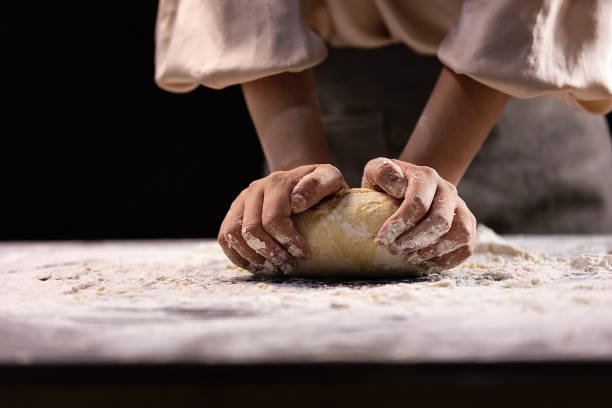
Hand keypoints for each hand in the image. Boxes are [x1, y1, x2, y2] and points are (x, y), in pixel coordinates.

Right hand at [218, 164, 347, 273]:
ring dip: (253, 257)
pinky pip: (225, 237)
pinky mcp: (234, 212)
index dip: (288, 242)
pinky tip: (256, 265)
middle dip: (271, 253)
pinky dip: (238, 256)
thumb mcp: (329, 178)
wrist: (301, 180)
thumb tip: (296, 202)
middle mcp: (255, 189)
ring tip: (273, 267)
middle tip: (289, 265)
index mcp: (277, 182)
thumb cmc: (319, 185)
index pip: (273, 219)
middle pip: (252, 230)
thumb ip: (319, 184)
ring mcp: (242, 200)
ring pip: (234, 234)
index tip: (304, 255)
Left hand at [362, 157, 476, 268]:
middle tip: (394, 250)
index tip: (382, 239)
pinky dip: (446, 260)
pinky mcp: (468, 226)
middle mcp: (448, 190)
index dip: (400, 224)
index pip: (418, 203)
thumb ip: (382, 172)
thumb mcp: (376, 170)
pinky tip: (425, 263)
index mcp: (426, 176)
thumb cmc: (389, 184)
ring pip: (460, 234)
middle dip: (415, 240)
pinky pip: (466, 247)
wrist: (409, 188)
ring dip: (432, 251)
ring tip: (410, 258)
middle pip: (440, 221)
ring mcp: (461, 208)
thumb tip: (399, 188)